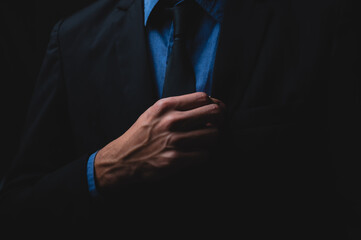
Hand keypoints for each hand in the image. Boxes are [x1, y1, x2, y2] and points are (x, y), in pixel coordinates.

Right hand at [94, 92, 225, 192]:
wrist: (123, 159)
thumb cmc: (142, 134)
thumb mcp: (155, 112)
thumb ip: (178, 107)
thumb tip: (209, 105)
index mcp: (166, 106)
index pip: (203, 97)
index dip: (214, 104)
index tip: (215, 112)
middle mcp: (171, 121)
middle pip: (213, 113)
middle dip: (219, 120)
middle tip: (216, 126)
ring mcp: (174, 141)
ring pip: (213, 135)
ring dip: (212, 140)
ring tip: (203, 142)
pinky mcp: (175, 160)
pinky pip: (204, 155)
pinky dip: (203, 155)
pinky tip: (195, 154)